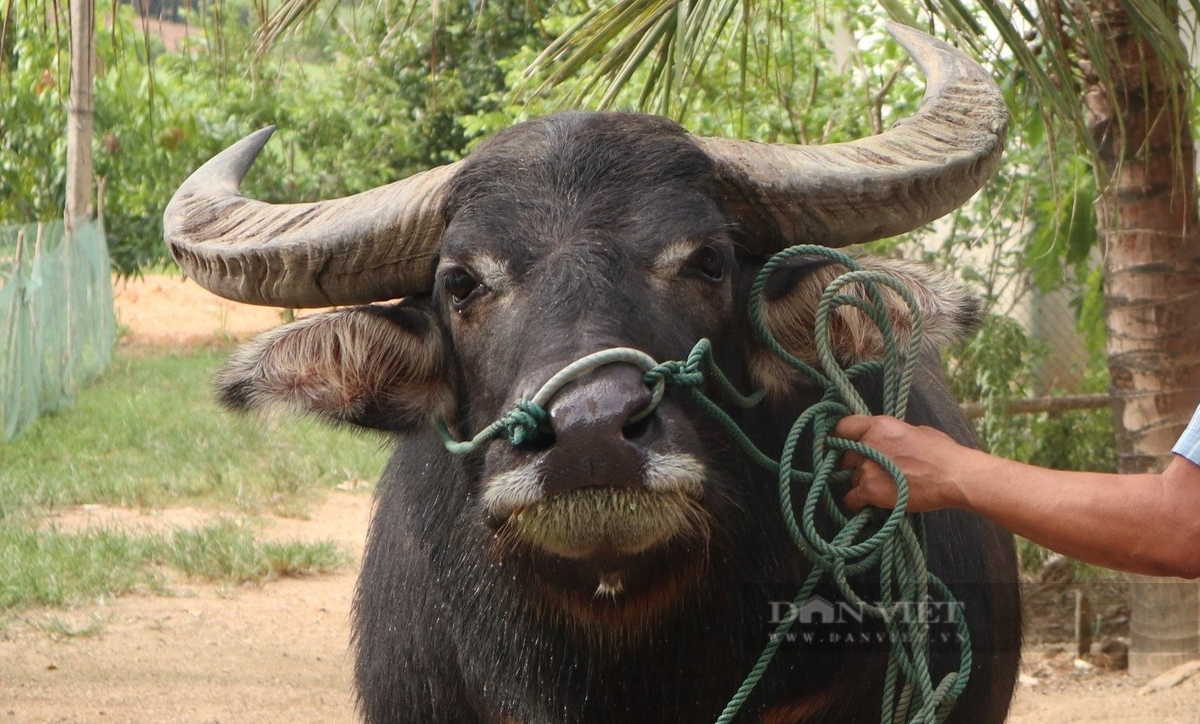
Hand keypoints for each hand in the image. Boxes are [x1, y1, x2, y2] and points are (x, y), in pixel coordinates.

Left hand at [833, 415, 971, 512]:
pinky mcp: (870, 490)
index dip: (842, 437)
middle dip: (856, 463)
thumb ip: (891, 435)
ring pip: (852, 477)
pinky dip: (856, 502)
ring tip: (882, 489)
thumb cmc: (942, 453)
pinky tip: (866, 504)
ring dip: (862, 483)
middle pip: (846, 455)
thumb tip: (885, 441)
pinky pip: (851, 498)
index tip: (844, 445)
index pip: (844, 427)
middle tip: (872, 471)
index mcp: (878, 426)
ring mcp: (867, 468)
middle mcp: (867, 444)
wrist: (953, 476)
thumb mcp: (915, 431)